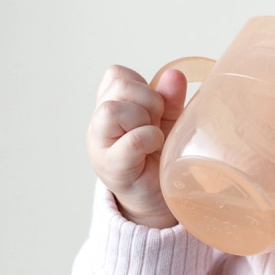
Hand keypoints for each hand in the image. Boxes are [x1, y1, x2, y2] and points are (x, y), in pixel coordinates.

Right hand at [86, 64, 186, 227]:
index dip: (141, 85)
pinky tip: (154, 148)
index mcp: (110, 107)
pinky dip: (148, 139)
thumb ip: (170, 99)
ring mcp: (101, 146)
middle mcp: (99, 123)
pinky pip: (131, 141)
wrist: (157, 199)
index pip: (117, 75)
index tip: (155, 109)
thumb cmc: (158, 158)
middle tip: (157, 123)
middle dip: (148, 100)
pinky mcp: (113, 168)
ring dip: (144, 119)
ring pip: (113, 109)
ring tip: (154, 137)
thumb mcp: (168, 122)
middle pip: (118, 87)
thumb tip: (175, 74)